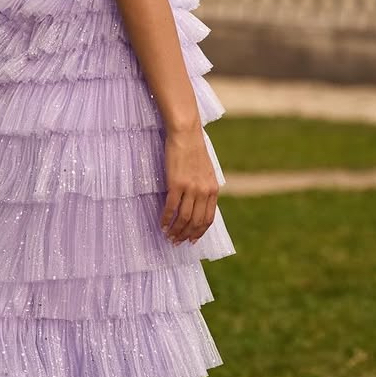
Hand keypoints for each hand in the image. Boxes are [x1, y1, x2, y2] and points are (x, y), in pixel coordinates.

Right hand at [160, 126, 219, 243]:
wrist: (186, 134)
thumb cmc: (194, 150)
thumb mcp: (206, 171)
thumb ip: (204, 188)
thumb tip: (198, 204)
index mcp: (213, 189)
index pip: (208, 218)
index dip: (199, 232)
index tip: (191, 240)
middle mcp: (204, 191)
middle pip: (195, 221)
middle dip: (186, 235)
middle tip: (177, 242)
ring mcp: (191, 188)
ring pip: (183, 218)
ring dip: (175, 230)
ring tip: (168, 236)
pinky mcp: (176, 184)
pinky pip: (171, 208)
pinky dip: (165, 219)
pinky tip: (161, 224)